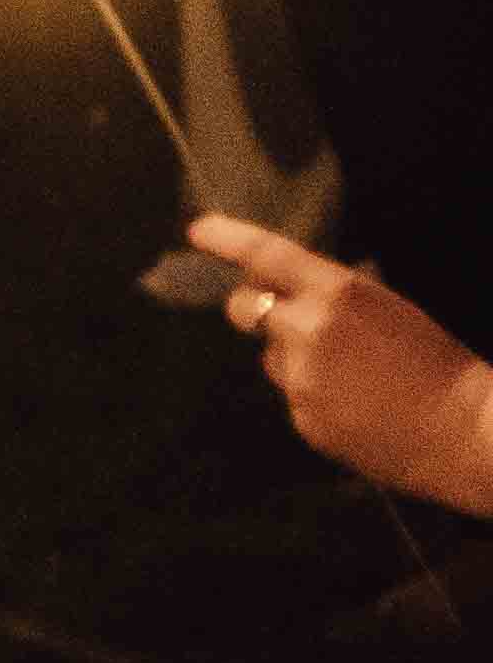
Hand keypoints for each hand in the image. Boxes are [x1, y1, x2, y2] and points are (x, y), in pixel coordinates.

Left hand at [189, 216, 492, 508]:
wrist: (464, 431)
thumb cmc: (436, 362)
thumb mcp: (384, 307)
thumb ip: (330, 298)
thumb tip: (286, 296)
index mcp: (336, 291)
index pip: (266, 254)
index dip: (227, 239)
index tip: (197, 230)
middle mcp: (307, 329)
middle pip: (246, 309)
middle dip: (252, 309)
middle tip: (277, 317)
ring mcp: (301, 379)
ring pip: (272, 359)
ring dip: (292, 360)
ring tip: (350, 378)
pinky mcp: (303, 420)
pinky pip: (294, 400)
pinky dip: (313, 399)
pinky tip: (355, 409)